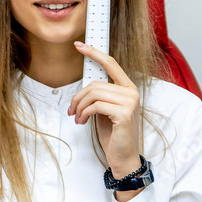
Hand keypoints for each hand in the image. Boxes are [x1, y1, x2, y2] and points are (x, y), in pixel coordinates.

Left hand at [67, 41, 142, 177]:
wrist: (122, 156)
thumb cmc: (113, 133)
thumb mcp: (104, 109)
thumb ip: (99, 94)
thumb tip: (84, 86)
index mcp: (127, 87)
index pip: (110, 63)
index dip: (94, 53)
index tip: (79, 45)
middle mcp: (131, 92)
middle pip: (94, 84)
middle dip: (78, 97)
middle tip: (71, 110)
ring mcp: (129, 102)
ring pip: (93, 94)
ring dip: (79, 107)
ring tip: (77, 118)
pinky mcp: (124, 113)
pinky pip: (95, 106)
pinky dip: (83, 114)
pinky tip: (82, 122)